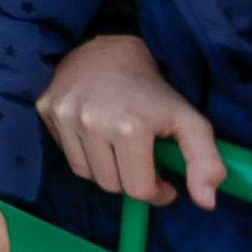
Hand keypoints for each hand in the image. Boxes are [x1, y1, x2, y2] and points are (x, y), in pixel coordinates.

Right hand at [36, 34, 224, 208]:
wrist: (109, 49)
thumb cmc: (152, 90)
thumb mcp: (190, 121)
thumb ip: (205, 162)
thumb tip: (205, 202)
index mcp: (129, 127)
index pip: (137, 189)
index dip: (156, 192)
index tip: (164, 181)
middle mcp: (91, 122)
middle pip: (109, 185)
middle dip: (130, 180)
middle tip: (141, 162)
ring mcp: (65, 115)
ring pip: (85, 173)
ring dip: (105, 169)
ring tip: (118, 150)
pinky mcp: (46, 109)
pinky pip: (65, 152)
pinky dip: (83, 152)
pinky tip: (95, 135)